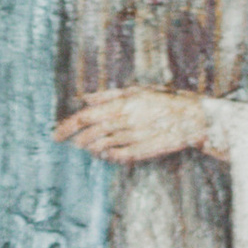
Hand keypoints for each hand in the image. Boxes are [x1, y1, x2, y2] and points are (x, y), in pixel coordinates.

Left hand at [55, 88, 217, 164]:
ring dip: (89, 147)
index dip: (67, 127)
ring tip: (86, 145)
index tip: (56, 135)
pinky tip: (104, 152)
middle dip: (73, 139)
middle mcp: (124, 123)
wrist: (192, 119)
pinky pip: (115, 157)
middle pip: (89, 134)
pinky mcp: (140, 152)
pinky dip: (105, 155)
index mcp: (122, 105)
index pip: (85, 117)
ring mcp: (131, 139)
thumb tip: (85, 98)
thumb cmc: (164, 101)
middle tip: (67, 141)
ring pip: (100, 147)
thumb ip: (108, 95)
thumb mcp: (136, 91)